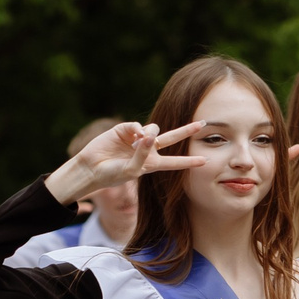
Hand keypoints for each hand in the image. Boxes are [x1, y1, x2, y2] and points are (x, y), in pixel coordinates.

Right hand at [46, 120, 205, 203]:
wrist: (92, 168)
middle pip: (172, 138)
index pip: (175, 162)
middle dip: (187, 131)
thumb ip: (143, 153)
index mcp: (152, 163)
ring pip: (153, 128)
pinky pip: (137, 125)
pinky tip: (133, 138)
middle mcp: (147, 149)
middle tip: (203, 124)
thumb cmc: (112, 174)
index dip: (190, 161)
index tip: (206, 160)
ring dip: (150, 134)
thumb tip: (148, 132)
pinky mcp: (125, 129)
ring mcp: (137, 138)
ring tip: (138, 143)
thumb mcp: (132, 170)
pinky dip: (137, 130)